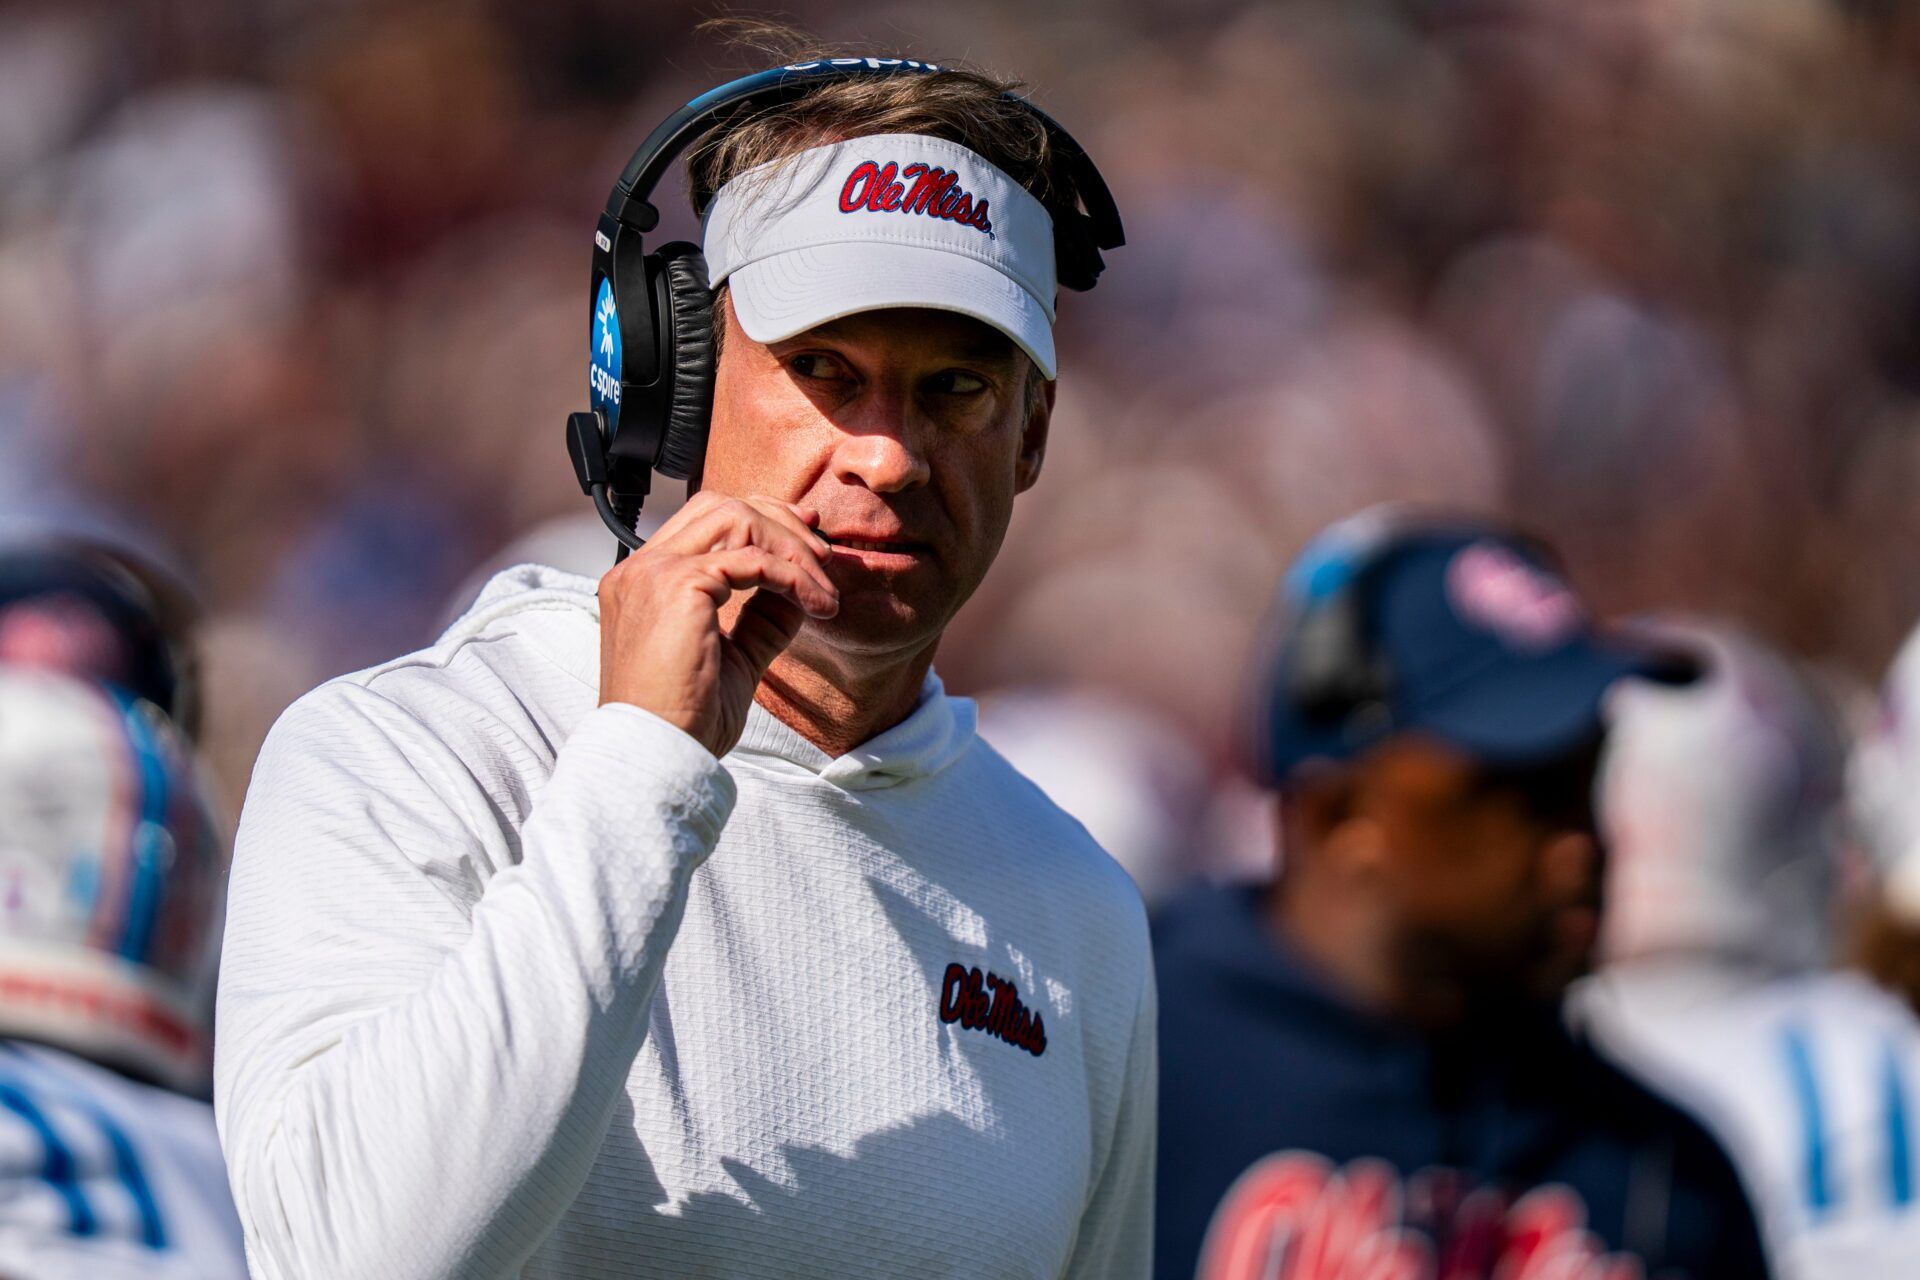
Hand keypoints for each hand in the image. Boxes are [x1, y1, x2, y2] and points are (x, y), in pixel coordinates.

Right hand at [597, 493, 838, 757]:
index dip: (760, 522)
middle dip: (780, 522)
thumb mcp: (734, 660)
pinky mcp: (678, 586)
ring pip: (736, 518)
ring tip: (822, 588)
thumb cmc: (684, 723)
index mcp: (642, 583)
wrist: (656, 756)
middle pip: (719, 506)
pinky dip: (793, 576)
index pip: (702, 522)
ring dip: (790, 547)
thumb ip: (760, 620)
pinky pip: (753, 559)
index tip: (806, 543)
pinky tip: (817, 606)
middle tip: (823, 557)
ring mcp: (653, 573)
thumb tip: (798, 592)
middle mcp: (640, 570)